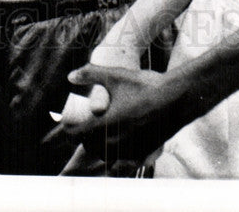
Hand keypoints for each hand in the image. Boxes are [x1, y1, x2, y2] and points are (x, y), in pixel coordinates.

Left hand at [44, 62, 207, 166]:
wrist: (177, 98)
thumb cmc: (146, 86)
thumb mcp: (116, 75)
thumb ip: (91, 74)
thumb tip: (70, 76)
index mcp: (105, 123)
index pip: (77, 134)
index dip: (67, 132)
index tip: (61, 130)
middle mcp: (115, 141)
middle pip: (90, 147)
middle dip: (85, 139)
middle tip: (84, 129)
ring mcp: (130, 150)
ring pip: (105, 157)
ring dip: (99, 149)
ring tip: (101, 137)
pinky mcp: (143, 155)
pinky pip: (123, 164)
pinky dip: (116, 159)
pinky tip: (118, 149)